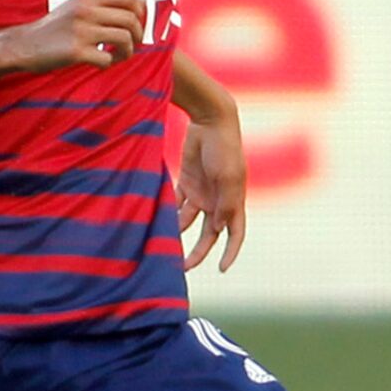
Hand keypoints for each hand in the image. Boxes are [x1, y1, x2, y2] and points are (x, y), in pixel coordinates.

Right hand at [2, 0, 145, 72]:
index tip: (135, 25)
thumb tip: (142, 2)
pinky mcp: (76, 51)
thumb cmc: (55, 28)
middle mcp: (86, 10)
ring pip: (124, 38)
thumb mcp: (78, 6)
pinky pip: (107, 59)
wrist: (24, 45)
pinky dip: (108, 64)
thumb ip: (105, 3)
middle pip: (131, 19)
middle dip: (138, 35)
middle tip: (131, 45)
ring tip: (117, 56)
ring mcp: (82, 30)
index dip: (140, 12)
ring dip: (127, 51)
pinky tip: (100, 64)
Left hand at [176, 110, 248, 271]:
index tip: (221, 269)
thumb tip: (218, 229)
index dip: (230, 253)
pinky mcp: (187, 181)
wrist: (211, 121)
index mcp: (234, 202)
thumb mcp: (228, 178)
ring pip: (189, 221)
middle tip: (183, 268)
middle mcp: (218, 200)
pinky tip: (155, 221)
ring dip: (178, 233)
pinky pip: (176, 202)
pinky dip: (168, 211)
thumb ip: (224, 204)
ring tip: (163, 246)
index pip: (235, 234)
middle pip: (209, 234)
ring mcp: (202, 192)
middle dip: (198, 252)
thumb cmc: (225, 148)